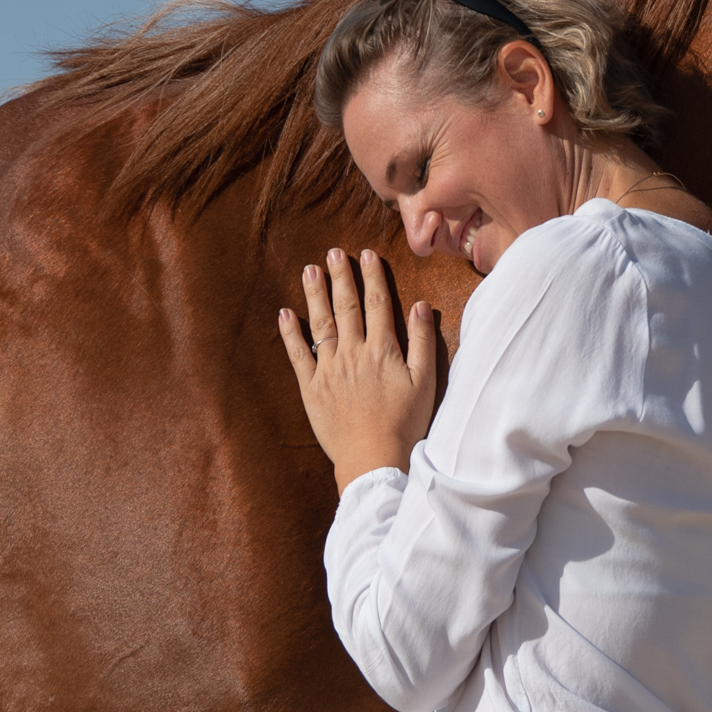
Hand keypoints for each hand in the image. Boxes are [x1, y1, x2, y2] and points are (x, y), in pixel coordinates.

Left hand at [277, 247, 437, 493]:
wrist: (373, 458)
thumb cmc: (406, 423)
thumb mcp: (426, 382)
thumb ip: (423, 341)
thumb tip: (420, 306)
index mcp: (382, 350)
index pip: (377, 304)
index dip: (372, 277)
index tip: (366, 254)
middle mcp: (353, 353)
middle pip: (346, 307)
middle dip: (340, 277)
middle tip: (333, 252)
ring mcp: (329, 370)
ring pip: (320, 324)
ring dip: (315, 295)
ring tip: (310, 271)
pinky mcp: (311, 388)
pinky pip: (297, 355)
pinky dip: (290, 334)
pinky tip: (285, 314)